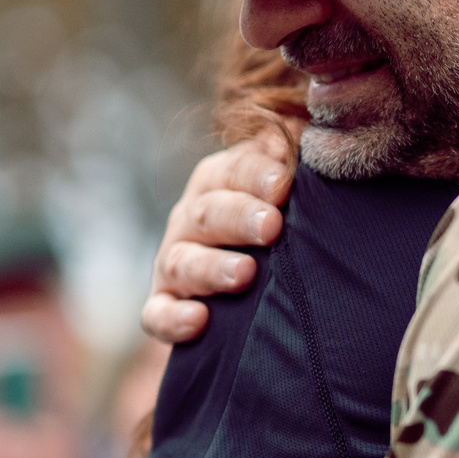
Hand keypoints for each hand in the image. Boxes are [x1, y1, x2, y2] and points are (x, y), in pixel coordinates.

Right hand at [141, 135, 293, 344]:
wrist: (257, 277)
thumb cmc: (280, 219)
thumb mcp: (286, 184)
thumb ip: (291, 157)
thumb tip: (301, 137)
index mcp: (218, 183)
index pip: (231, 172)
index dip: (254, 175)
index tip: (283, 182)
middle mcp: (190, 220)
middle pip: (207, 214)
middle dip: (238, 218)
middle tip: (271, 226)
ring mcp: (174, 264)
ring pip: (182, 263)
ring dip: (212, 268)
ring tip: (245, 273)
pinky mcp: (163, 306)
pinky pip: (157, 315)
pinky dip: (173, 319)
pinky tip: (199, 321)